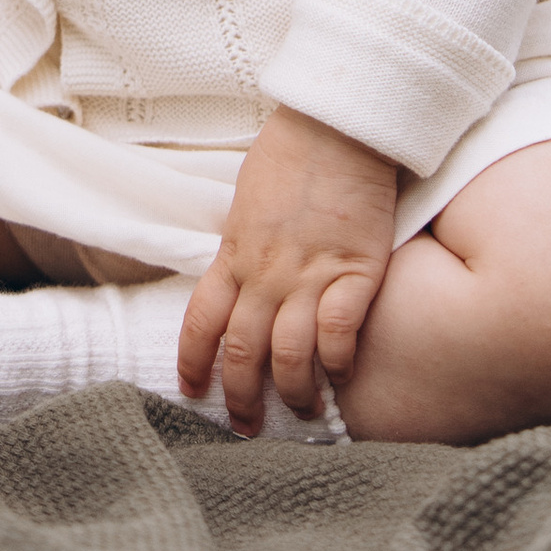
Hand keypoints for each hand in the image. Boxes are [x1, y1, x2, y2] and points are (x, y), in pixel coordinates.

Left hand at [179, 106, 397, 430]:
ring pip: (290, 353)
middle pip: (242, 351)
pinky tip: (343, 374)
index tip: (194, 391)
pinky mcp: (356, 269)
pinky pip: (341, 330)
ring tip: (304, 412)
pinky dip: (339, 360)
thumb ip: (241, 248)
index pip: (201, 322)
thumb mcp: (247, 204)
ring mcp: (310, 273)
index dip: (195, 363)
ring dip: (294, 391)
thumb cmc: (291, 154)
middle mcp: (265, 273)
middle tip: (247, 427)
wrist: (338, 123)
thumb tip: (238, 279)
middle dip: (241, 396)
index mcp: (232, 254)